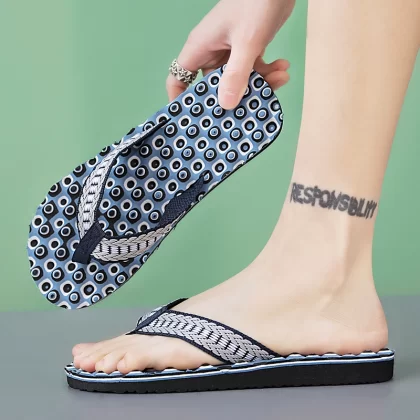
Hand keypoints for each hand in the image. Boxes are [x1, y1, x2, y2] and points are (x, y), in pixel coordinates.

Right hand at [166, 0, 294, 108]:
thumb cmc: (256, 3)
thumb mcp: (247, 42)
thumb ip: (237, 75)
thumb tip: (227, 106)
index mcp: (200, 49)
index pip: (178, 79)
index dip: (181, 100)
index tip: (194, 119)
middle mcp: (212, 53)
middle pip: (213, 87)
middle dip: (233, 97)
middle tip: (249, 108)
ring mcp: (231, 52)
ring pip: (238, 81)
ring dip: (259, 84)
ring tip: (280, 78)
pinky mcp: (248, 49)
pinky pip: (253, 70)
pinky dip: (268, 72)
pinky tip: (283, 67)